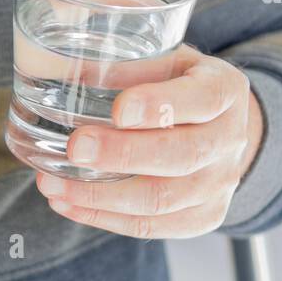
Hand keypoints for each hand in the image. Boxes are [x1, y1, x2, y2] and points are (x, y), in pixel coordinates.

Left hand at [35, 45, 263, 238]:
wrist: (217, 126)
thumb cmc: (177, 84)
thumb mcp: (164, 56)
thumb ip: (127, 55)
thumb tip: (64, 53)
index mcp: (225, 90)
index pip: (202, 100)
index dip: (160, 107)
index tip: (118, 110)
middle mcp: (230, 140)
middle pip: (181, 156)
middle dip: (123, 155)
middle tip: (75, 147)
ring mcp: (219, 184)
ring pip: (162, 200)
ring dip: (100, 194)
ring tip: (51, 183)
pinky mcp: (202, 216)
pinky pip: (150, 226)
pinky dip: (103, 217)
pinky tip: (66, 203)